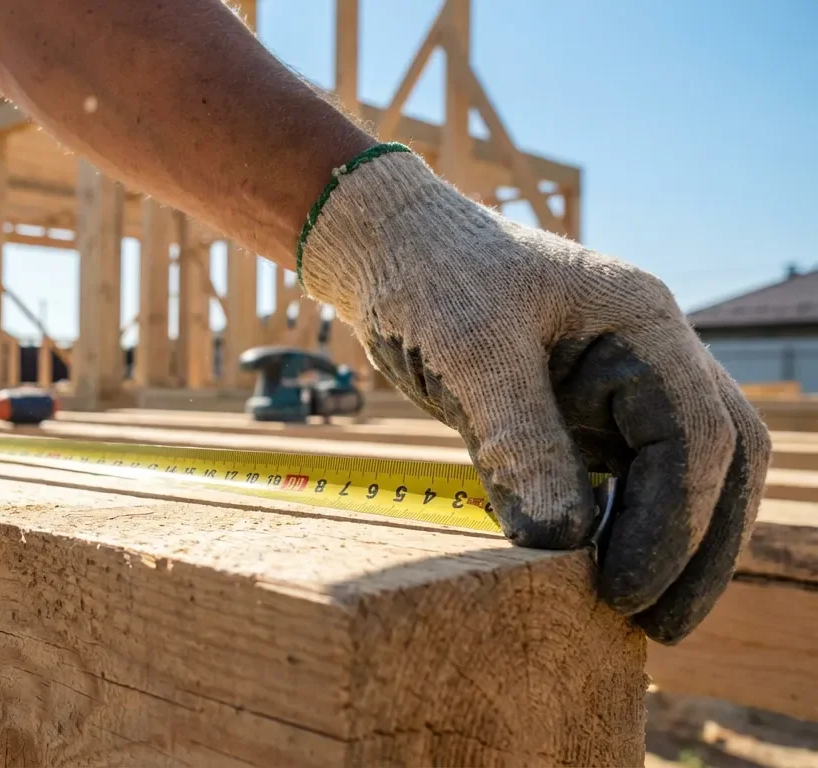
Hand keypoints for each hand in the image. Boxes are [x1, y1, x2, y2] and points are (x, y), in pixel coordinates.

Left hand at [300, 145, 770, 643]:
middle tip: (655, 625)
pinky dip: (622, 524)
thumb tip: (561, 546)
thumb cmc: (430, 276)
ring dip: (671, 543)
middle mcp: (648, 352)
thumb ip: (519, 443)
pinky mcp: (580, 410)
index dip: (672, 524)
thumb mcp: (470, 354)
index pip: (694, 436)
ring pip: (682, 472)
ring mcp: (619, 382)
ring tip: (633, 614)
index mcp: (642, 322)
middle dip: (698, 546)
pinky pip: (625, 475)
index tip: (623, 590)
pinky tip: (595, 570)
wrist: (386, 247)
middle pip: (718, 458)